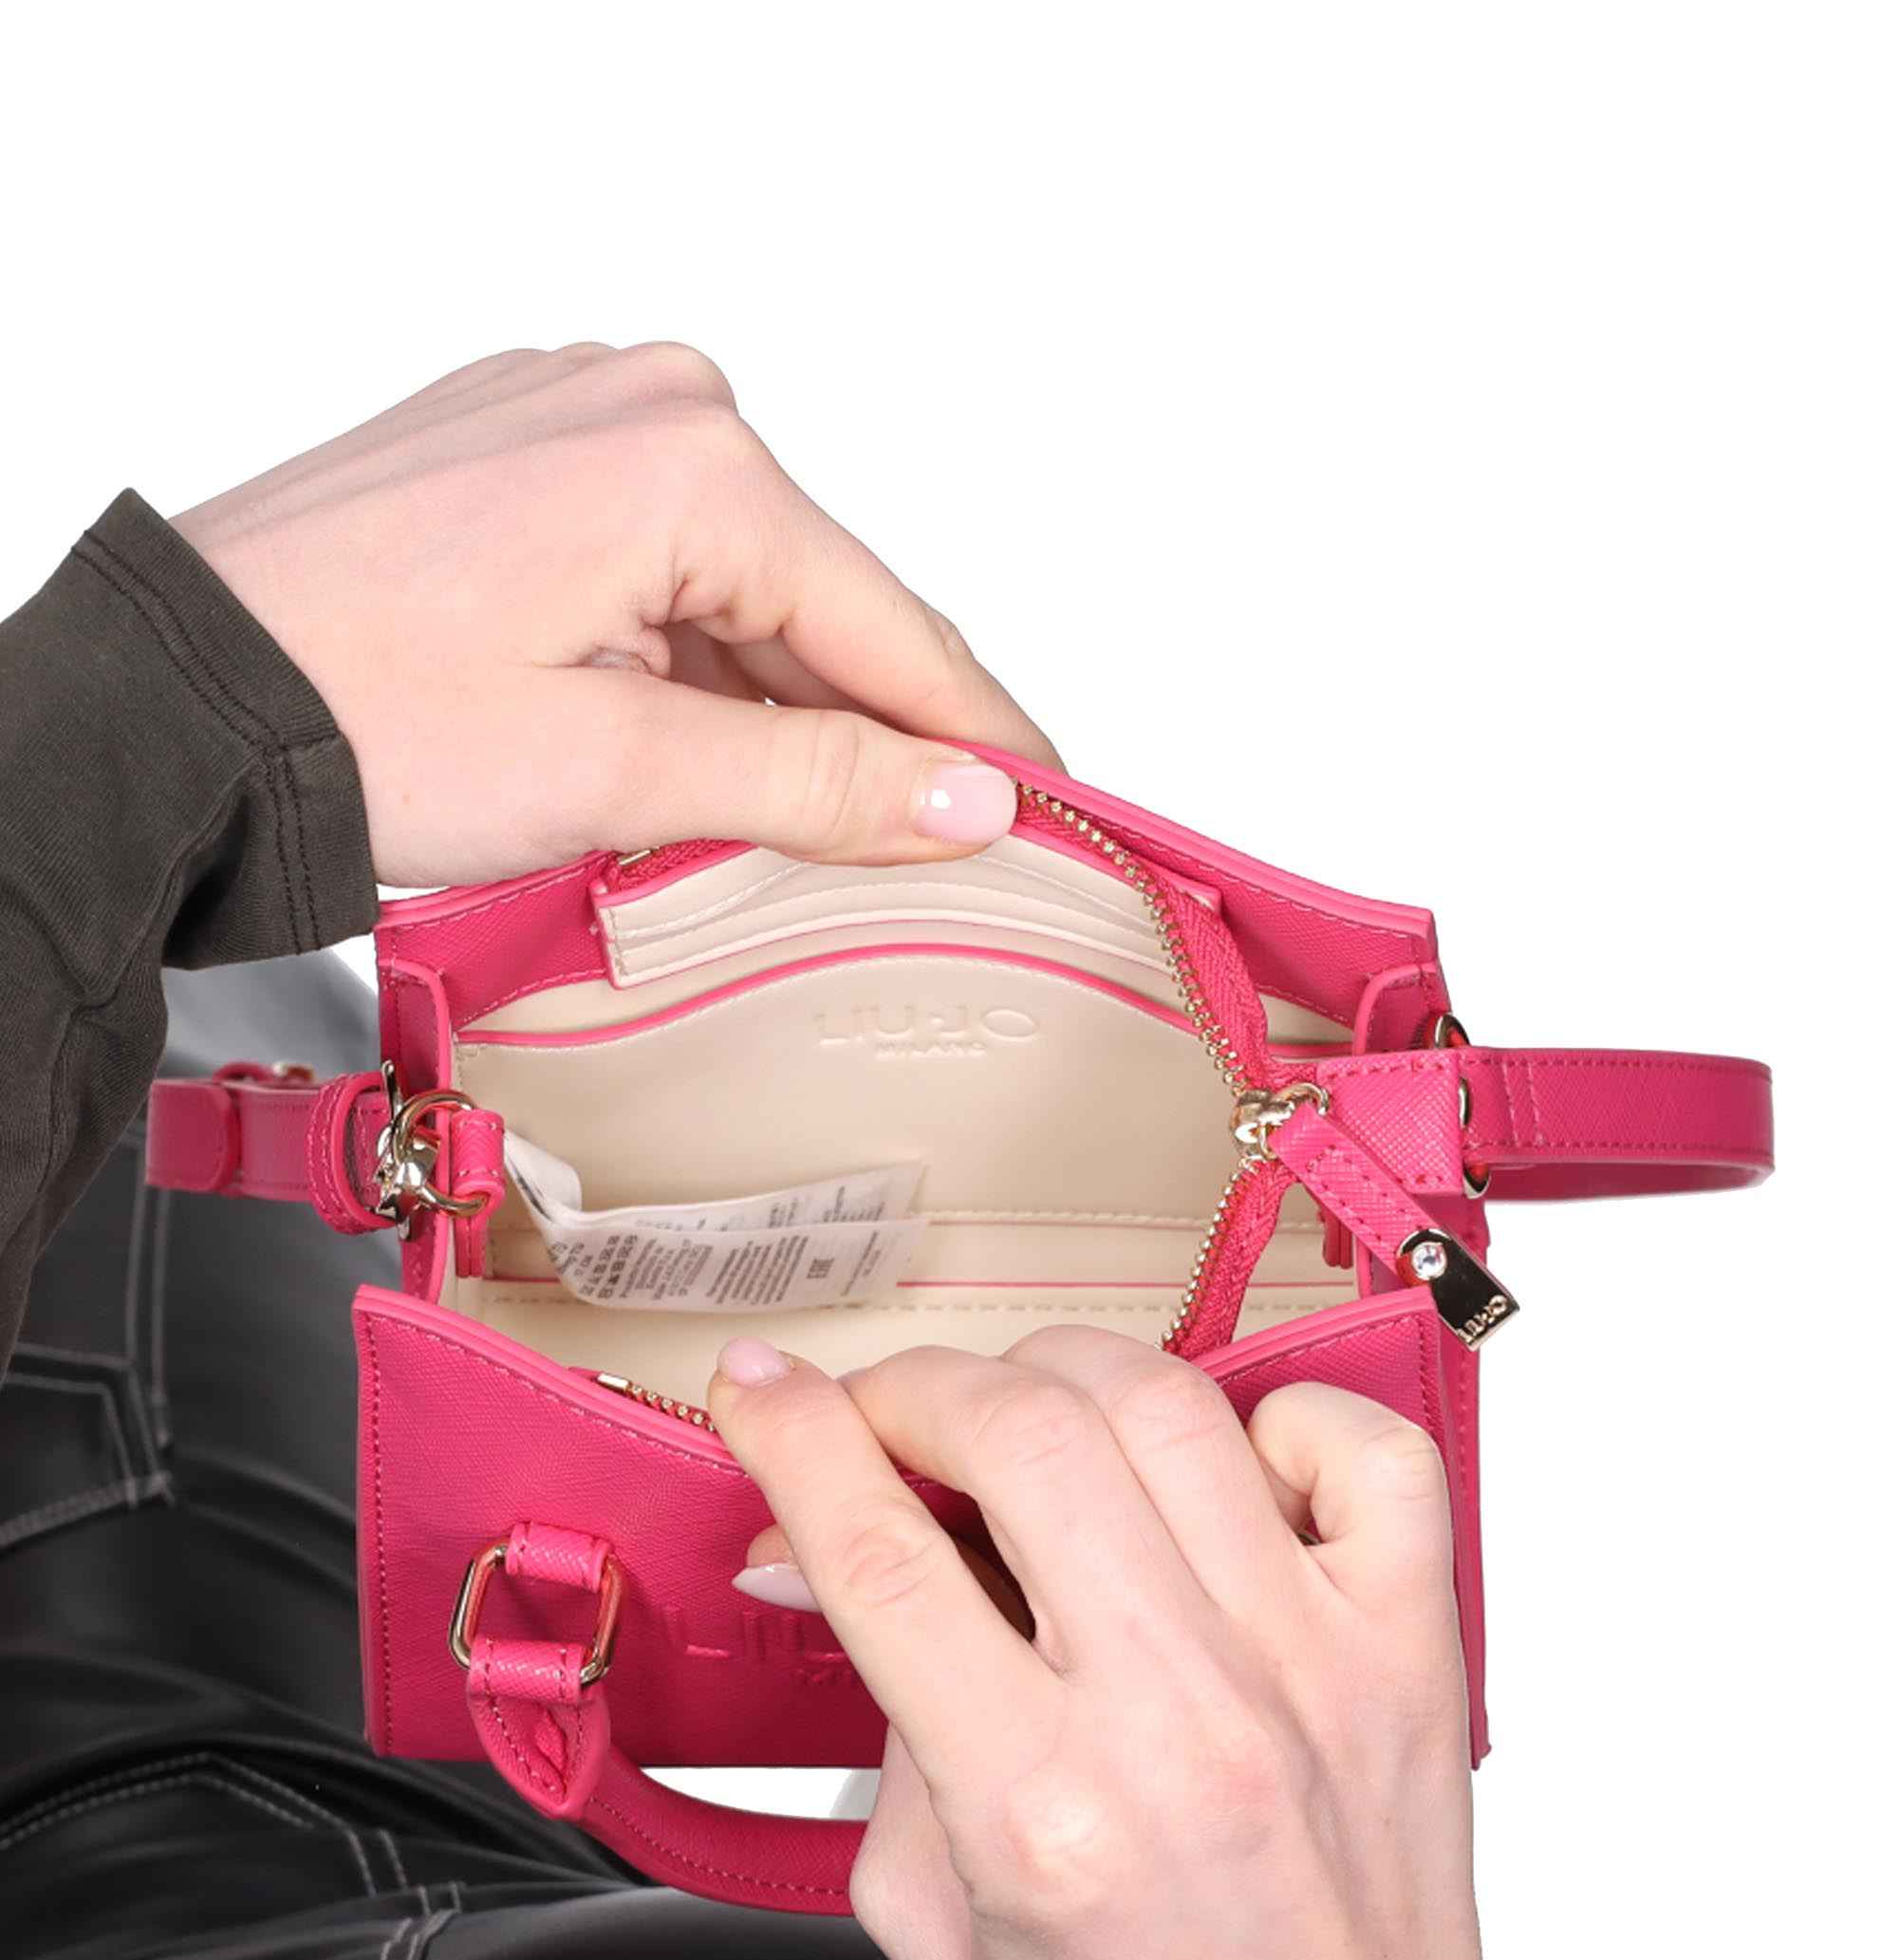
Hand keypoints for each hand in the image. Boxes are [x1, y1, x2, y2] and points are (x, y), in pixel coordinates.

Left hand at [172, 342, 1056, 885]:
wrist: (183, 698)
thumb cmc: (358, 717)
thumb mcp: (617, 772)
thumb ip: (812, 782)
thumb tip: (966, 796)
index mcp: (693, 461)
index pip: (893, 627)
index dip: (978, 740)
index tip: (1048, 813)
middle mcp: (647, 402)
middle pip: (817, 606)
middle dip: (860, 734)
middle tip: (910, 863)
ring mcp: (576, 414)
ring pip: (735, 593)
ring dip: (756, 710)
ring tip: (758, 835)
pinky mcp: (520, 451)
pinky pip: (656, 565)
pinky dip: (681, 664)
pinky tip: (669, 757)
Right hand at [707, 1330, 1562, 1959]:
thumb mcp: (934, 1932)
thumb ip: (881, 1737)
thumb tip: (833, 1562)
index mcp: (1041, 1810)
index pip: (883, 1554)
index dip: (795, 1438)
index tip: (758, 1392)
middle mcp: (1183, 1715)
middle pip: (1023, 1435)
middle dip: (916, 1388)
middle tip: (887, 1419)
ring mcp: (1313, 1664)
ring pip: (1171, 1407)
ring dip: (1061, 1377)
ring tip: (1025, 1422)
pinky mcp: (1409, 1647)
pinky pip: (1358, 1448)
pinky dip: (1277, 1418)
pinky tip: (1220, 1474)